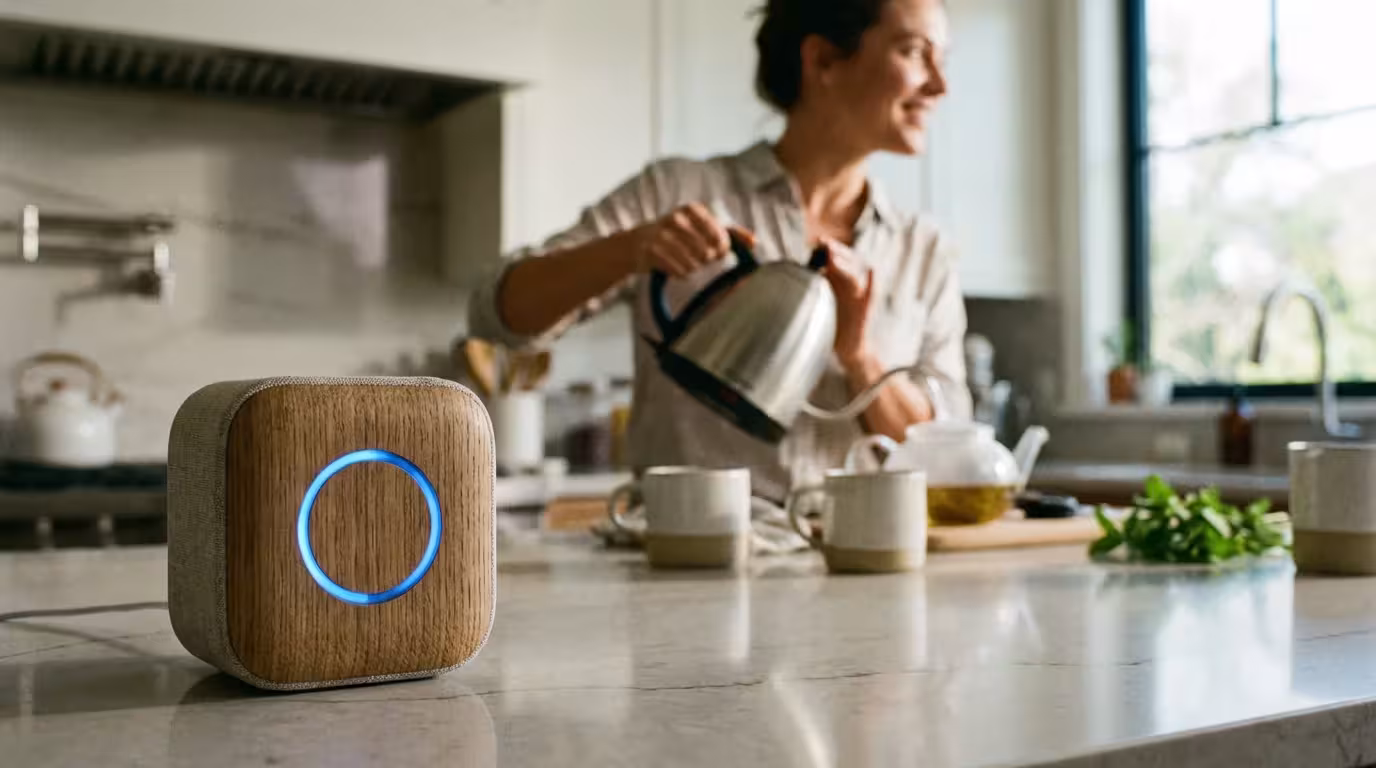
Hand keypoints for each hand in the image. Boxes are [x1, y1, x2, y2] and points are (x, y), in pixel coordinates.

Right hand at [632, 203, 755, 277]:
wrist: (639, 241)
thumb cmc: (679, 234)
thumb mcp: (703, 226)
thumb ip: (731, 233)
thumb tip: (754, 242)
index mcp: (692, 209)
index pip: (719, 235)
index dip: (722, 248)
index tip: (718, 252)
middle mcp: (676, 218)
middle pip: (707, 252)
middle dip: (707, 259)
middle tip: (701, 258)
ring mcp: (662, 235)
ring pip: (693, 264)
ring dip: (694, 268)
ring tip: (689, 263)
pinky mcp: (651, 251)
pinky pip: (679, 271)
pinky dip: (682, 273)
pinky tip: (678, 268)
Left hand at [818, 238, 874, 369]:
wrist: (848, 347)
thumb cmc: (832, 325)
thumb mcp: (820, 302)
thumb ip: (816, 284)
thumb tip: (803, 266)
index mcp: (840, 282)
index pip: (837, 259)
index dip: (829, 249)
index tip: (819, 241)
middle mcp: (851, 287)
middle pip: (847, 263)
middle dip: (837, 252)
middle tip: (826, 243)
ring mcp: (859, 297)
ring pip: (854, 276)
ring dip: (846, 264)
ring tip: (835, 257)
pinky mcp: (865, 309)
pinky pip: (871, 293)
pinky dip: (872, 282)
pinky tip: (871, 270)